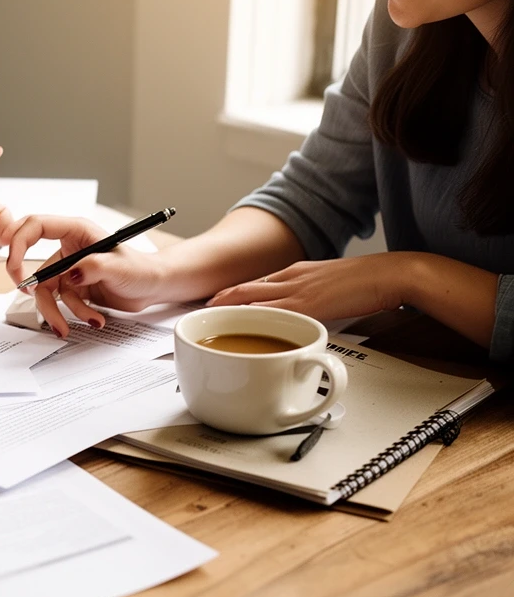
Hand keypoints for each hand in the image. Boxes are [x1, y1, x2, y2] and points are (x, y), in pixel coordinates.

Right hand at [5, 215, 166, 337]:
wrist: (152, 288)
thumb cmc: (141, 269)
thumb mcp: (119, 267)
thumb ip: (94, 267)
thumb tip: (71, 274)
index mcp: (76, 231)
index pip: (36, 226)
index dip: (18, 242)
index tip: (13, 264)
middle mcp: (68, 248)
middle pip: (37, 266)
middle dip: (34, 287)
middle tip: (30, 296)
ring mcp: (69, 269)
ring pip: (47, 291)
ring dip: (58, 311)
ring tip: (74, 324)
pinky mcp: (73, 288)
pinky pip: (61, 303)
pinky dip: (74, 314)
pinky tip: (95, 318)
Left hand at [207, 255, 405, 321]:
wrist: (392, 274)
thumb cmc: (369, 282)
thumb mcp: (333, 287)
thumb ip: (314, 298)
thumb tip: (303, 318)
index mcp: (297, 273)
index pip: (257, 283)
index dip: (235, 293)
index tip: (218, 301)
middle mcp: (291, 278)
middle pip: (246, 288)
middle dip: (222, 299)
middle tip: (203, 309)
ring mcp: (297, 291)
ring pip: (251, 297)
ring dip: (228, 307)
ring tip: (208, 317)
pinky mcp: (307, 306)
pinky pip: (270, 311)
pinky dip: (249, 317)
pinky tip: (235, 324)